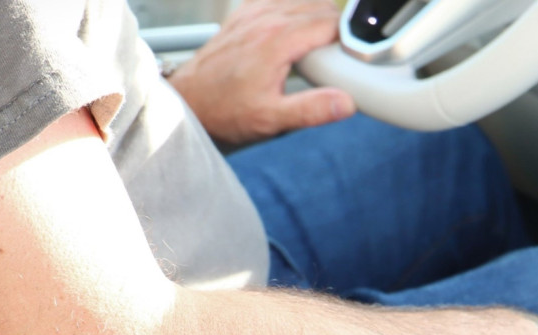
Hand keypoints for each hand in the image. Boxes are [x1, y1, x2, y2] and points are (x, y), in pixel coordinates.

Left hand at [166, 0, 356, 145]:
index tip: (348, 61)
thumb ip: (311, 110)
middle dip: (334, 29)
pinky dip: (295, 9)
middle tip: (334, 59)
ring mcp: (254, 11)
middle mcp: (266, 17)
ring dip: (316, 16)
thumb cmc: (225, 112)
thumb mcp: (271, 120)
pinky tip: (294, 33)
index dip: (346, 41)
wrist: (189, 103)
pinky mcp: (245, 13)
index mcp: (278, 40)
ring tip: (316, 48)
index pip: (331, 23)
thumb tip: (345, 103)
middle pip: (320, 5)